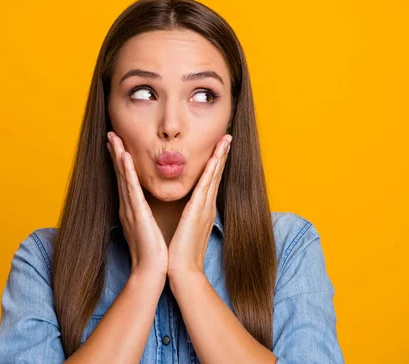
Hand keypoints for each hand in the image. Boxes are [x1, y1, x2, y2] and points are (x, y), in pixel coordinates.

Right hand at [107, 131, 167, 277]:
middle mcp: (128, 206)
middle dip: (115, 153)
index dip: (121, 161)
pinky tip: (124, 157)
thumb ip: (146, 215)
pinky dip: (126, 171)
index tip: (119, 144)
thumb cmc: (154, 252)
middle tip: (111, 134)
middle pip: (120, 174)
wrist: (153, 270)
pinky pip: (131, 188)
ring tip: (113, 137)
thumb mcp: (149, 227)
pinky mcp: (136, 213)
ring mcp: (130, 208)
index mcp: (133, 209)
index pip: (126, 180)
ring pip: (122, 176)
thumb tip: (148, 207)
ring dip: (118, 156)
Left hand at [167, 134, 231, 278]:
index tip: (219, 147)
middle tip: (227, 136)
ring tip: (225, 139)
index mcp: (203, 209)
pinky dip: (211, 170)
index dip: (216, 163)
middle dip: (222, 154)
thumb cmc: (181, 253)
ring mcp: (205, 208)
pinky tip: (215, 157)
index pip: (210, 181)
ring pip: (214, 176)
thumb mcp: (186, 229)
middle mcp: (207, 206)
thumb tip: (189, 209)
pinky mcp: (198, 212)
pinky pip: (206, 186)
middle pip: (216, 174)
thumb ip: (189, 216)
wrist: (183, 272)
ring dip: (219, 156)